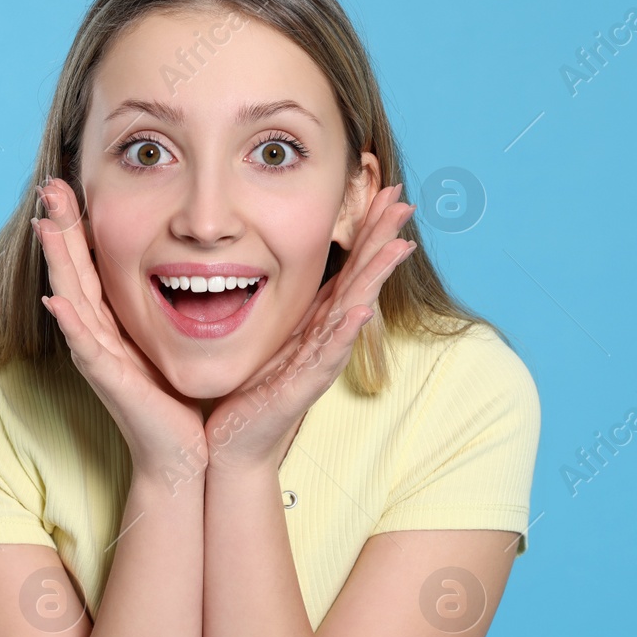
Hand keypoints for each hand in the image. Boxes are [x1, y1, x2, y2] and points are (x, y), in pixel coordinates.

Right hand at [33, 176, 207, 484]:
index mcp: (113, 324)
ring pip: (71, 299)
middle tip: (49, 186)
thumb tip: (196, 262)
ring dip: (57, 262)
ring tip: (43, 225)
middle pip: (72, 272)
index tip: (69, 185)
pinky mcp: (109, 381)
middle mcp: (98, 336)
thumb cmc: (179, 399)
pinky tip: (55, 300)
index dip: (77, 227)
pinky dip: (71, 324)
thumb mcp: (174, 338)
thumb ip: (173, 305)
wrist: (183, 453)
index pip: (90, 265)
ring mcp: (99, 358)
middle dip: (59, 229)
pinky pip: (85, 347)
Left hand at [202, 183, 416, 472]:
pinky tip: (361, 310)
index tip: (386, 192)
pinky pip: (328, 355)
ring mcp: (319, 362)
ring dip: (376, 278)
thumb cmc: (248, 393)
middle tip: (402, 202)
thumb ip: (282, 305)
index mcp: (316, 322)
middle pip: (361, 280)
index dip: (368, 231)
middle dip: (382, 240)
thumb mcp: (268, 336)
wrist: (234, 443)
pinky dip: (346, 332)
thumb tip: (272, 261)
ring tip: (399, 247)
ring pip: (354, 311)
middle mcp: (326, 338)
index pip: (350, 267)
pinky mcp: (304, 387)